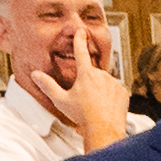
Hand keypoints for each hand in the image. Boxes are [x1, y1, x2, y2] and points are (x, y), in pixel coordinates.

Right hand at [20, 28, 131, 148]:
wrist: (104, 129)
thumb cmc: (83, 116)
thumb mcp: (61, 100)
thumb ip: (48, 86)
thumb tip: (36, 75)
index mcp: (86, 74)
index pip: (81, 52)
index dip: (79, 40)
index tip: (80, 31)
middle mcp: (102, 76)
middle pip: (92, 74)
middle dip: (88, 83)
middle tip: (85, 100)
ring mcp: (114, 83)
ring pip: (104, 83)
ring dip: (99, 90)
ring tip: (95, 106)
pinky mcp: (124, 92)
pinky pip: (115, 91)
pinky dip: (110, 97)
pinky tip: (105, 107)